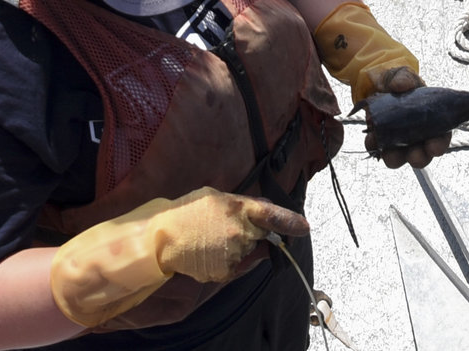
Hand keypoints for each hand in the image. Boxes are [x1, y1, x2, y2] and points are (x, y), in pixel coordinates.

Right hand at [188, 195, 308, 279]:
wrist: (163, 239)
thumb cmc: (187, 211)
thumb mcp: (215, 196)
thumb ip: (242, 203)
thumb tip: (263, 207)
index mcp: (240, 209)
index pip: (273, 215)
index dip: (291, 222)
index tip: (304, 227)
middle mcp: (241, 233)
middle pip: (261, 237)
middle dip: (254, 234)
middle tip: (226, 229)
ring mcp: (234, 254)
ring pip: (248, 253)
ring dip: (239, 248)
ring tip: (212, 240)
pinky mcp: (226, 272)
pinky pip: (236, 267)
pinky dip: (228, 261)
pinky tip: (209, 252)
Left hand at [363, 66, 451, 170]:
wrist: (375, 82)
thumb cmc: (396, 80)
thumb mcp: (402, 74)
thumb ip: (404, 77)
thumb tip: (401, 85)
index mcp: (430, 119)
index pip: (441, 136)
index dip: (439, 144)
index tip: (434, 147)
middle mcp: (416, 135)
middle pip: (422, 154)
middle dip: (419, 158)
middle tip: (415, 157)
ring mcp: (398, 141)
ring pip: (400, 158)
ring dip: (396, 158)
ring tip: (389, 153)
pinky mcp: (381, 141)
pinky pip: (377, 150)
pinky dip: (375, 146)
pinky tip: (372, 139)